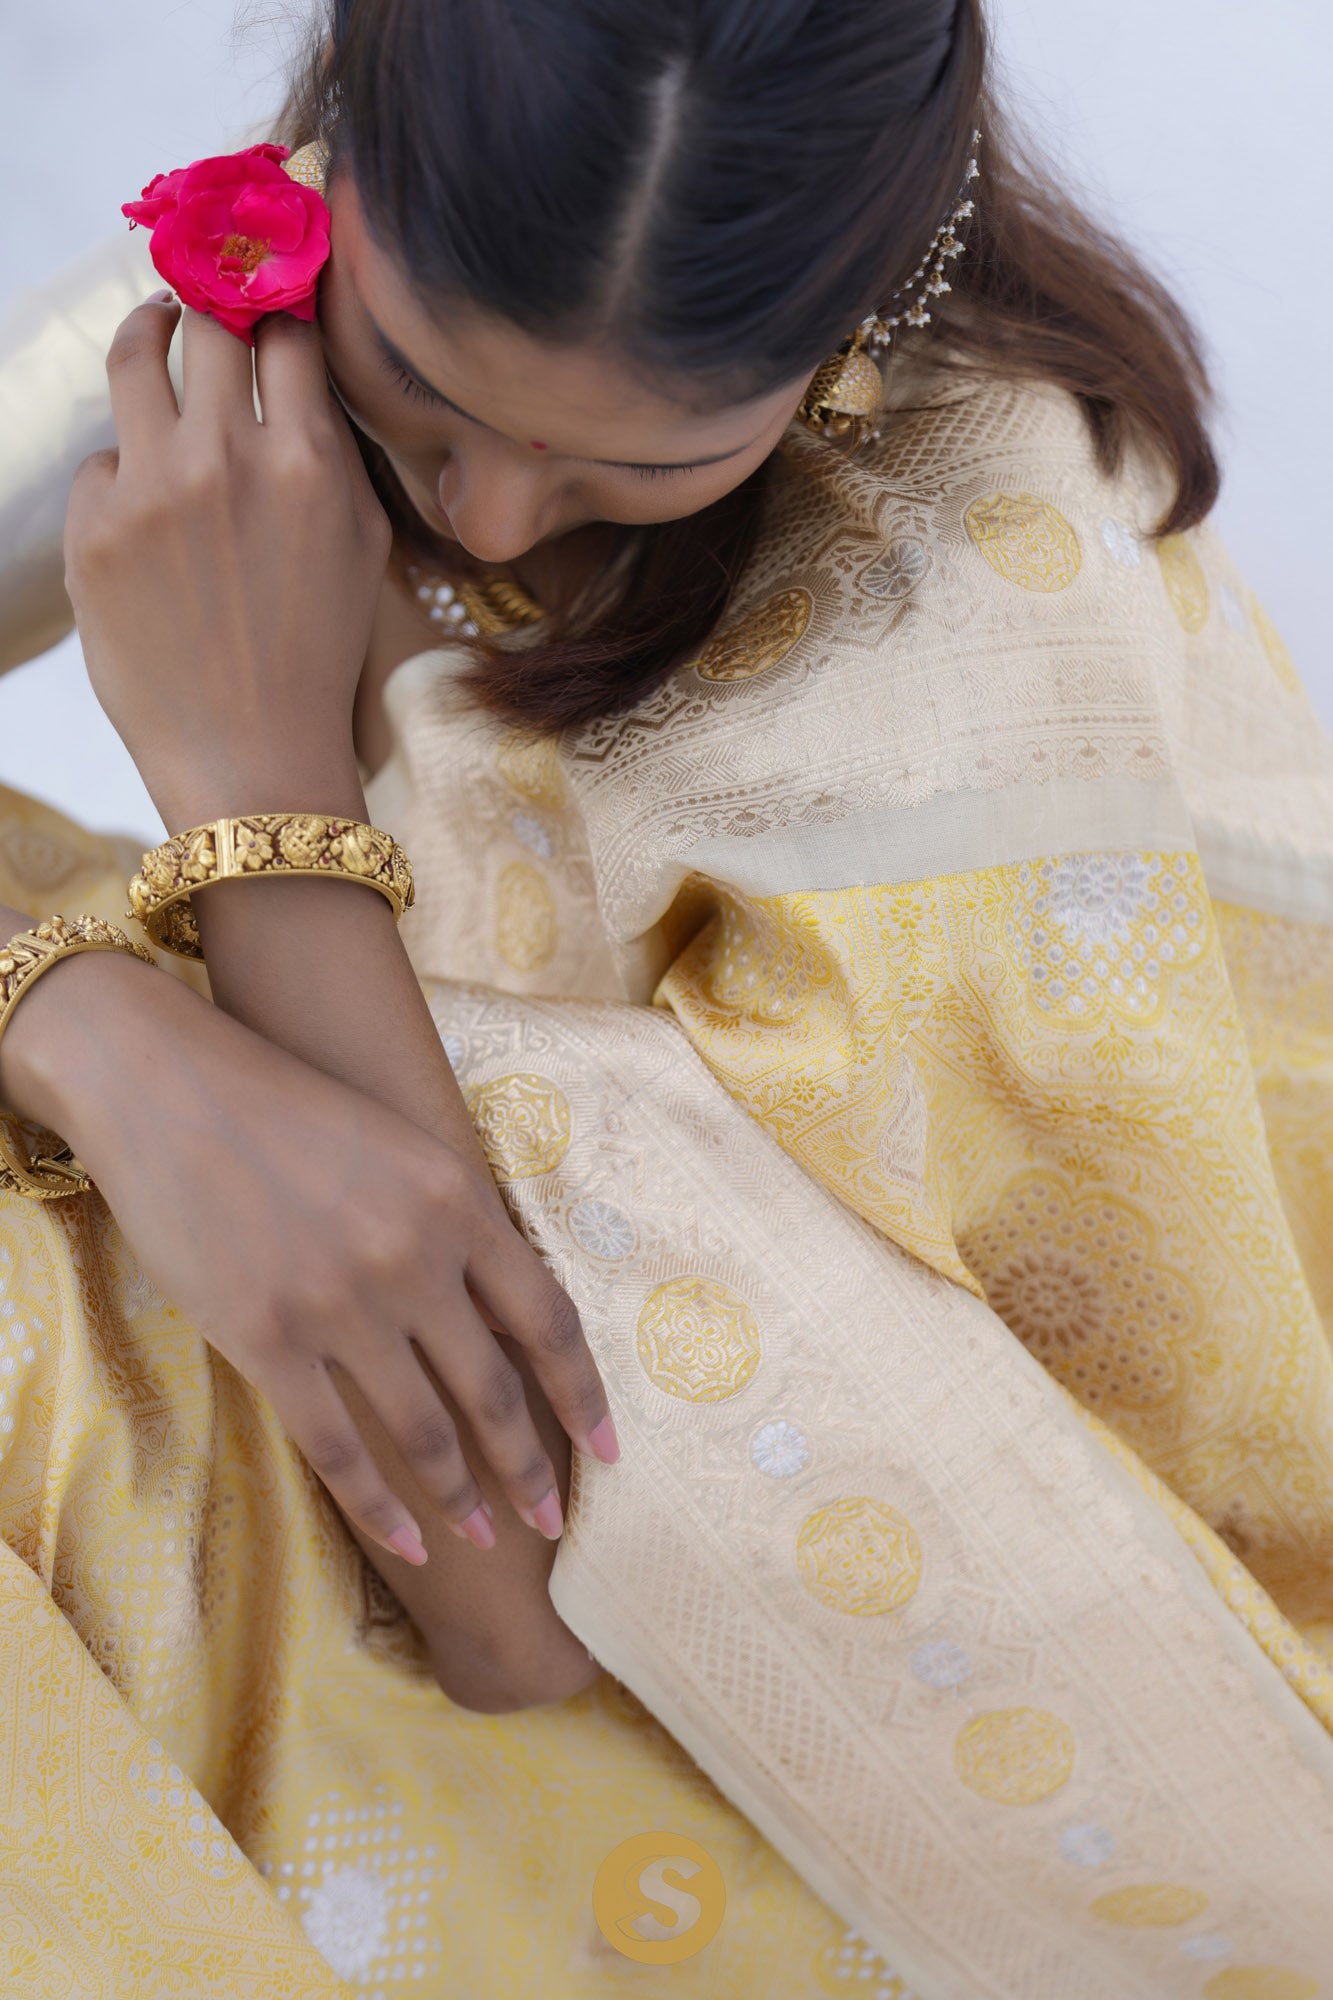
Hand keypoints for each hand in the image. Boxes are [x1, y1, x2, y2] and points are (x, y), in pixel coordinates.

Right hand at [2, 949, 615, 1563]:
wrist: (171, 1087)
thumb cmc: (291, 1110)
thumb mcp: (403, 1149)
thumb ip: (457, 1228)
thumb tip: (504, 1318)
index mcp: (457, 1203)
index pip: (548, 1320)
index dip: (587, 1396)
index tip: (612, 1451)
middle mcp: (412, 1259)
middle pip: (495, 1391)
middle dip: (531, 1468)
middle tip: (555, 1521)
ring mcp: (339, 1305)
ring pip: (424, 1431)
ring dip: (462, 1497)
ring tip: (485, 1537)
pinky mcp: (267, 1340)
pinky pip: (339, 1447)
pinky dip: (381, 1505)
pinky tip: (409, 1540)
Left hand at [63, 296, 388, 826]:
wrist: (251, 755)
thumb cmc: (317, 656)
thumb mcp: (361, 545)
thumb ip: (331, 450)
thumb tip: (295, 371)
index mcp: (306, 460)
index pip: (285, 329)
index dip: (276, 299)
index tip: (267, 289)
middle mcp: (226, 459)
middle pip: (208, 321)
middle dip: (210, 300)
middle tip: (205, 298)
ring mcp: (152, 490)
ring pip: (133, 358)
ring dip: (146, 334)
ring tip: (152, 332)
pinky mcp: (93, 529)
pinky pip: (101, 461)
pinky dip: (123, 475)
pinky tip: (148, 518)